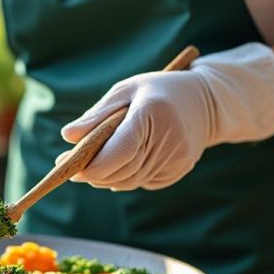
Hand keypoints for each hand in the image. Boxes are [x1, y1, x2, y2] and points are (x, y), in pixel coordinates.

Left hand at [59, 43, 273, 190]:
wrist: (206, 102)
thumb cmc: (157, 91)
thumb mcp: (126, 91)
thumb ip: (96, 115)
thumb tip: (67, 136)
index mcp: (152, 114)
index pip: (118, 152)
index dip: (91, 165)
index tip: (68, 162)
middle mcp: (168, 140)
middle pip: (119, 171)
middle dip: (91, 172)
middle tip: (70, 165)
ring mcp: (176, 159)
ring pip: (128, 181)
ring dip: (105, 177)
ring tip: (91, 165)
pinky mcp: (178, 171)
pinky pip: (141, 182)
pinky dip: (124, 176)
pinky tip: (120, 163)